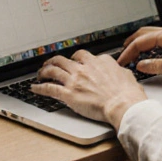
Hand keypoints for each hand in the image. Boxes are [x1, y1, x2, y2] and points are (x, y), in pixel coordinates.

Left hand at [30, 50, 147, 127]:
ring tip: (41, 73)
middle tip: (51, 64)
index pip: (83, 56)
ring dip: (44, 70)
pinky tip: (34, 88)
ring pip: (53, 70)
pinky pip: (49, 88)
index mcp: (98, 62)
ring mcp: (75, 80)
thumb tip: (117, 70)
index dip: (77, 59)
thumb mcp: (125, 74)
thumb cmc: (127, 93)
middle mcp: (84, 68)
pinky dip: (39, 87)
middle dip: (55, 60)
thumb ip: (117, 70)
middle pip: (63, 59)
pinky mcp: (69, 94)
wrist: (122, 104)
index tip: (75, 62)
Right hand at [117, 26, 161, 79]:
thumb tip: (141, 65)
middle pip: (146, 33)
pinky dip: (151, 47)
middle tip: (122, 56)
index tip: (122, 60)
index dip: (130, 50)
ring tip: (131, 55)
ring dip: (141, 44)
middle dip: (132, 44)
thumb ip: (161, 66)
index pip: (144, 40)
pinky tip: (149, 56)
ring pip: (154, 36)